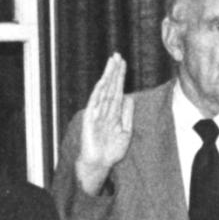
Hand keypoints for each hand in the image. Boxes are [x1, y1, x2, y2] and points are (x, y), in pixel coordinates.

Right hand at [71, 54, 134, 194]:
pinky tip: (102, 81)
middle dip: (114, 71)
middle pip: (110, 86)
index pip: (117, 90)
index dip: (120, 77)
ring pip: (103, 91)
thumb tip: (129, 97)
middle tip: (117, 55)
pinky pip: (95, 102)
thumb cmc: (111, 151)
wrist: (99, 164)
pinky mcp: (90, 119)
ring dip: (108, 76)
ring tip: (112, 62)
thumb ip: (127, 116)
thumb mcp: (125, 132)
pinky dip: (98, 91)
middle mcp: (104, 110)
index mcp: (113, 112)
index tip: (123, 63)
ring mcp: (96, 113)